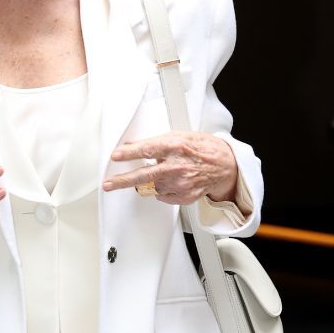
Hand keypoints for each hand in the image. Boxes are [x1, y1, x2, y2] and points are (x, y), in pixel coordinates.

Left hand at [104, 131, 236, 205]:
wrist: (225, 167)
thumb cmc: (204, 149)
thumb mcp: (181, 136)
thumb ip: (156, 141)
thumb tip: (133, 145)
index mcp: (176, 147)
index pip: (147, 150)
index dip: (128, 153)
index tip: (115, 156)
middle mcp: (177, 166)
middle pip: (143, 176)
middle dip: (122, 181)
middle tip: (108, 184)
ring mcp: (180, 184)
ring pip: (150, 187)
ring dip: (146, 182)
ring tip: (155, 174)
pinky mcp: (183, 197)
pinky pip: (162, 196)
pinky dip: (161, 189)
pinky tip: (170, 181)